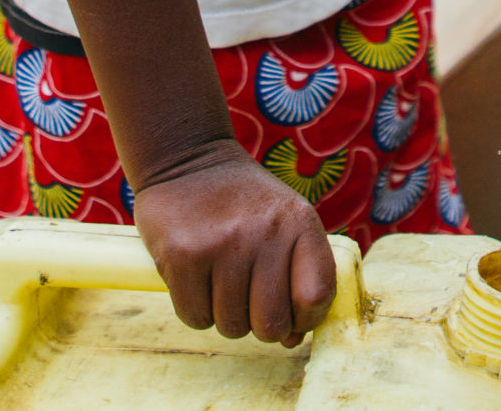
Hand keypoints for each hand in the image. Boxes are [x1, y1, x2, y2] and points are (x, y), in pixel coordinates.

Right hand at [133, 146, 337, 345]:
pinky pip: (195, 318)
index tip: (291, 312)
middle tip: (247, 295)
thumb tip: (293, 340)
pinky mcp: (182, 256)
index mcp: (299, 221)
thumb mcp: (283, 220)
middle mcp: (265, 232)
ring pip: (232, 327)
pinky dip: (196, 309)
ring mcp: (223, 244)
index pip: (318, 295)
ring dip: (224, 314)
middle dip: (259, 324)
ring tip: (219, 275)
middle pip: (271, 324)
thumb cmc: (242, 202)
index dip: (306, 319)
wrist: (187, 160)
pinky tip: (196, 276)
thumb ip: (297, 276)